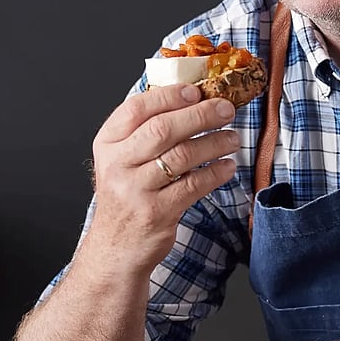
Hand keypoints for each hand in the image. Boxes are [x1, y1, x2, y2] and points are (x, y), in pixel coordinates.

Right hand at [86, 84, 238, 273]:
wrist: (115, 249)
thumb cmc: (125, 198)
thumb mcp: (121, 160)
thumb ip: (144, 132)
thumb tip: (190, 100)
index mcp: (107, 144)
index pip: (136, 108)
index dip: (169, 96)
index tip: (196, 91)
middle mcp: (117, 164)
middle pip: (162, 129)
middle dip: (200, 115)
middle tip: (226, 109)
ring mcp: (135, 190)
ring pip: (181, 156)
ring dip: (213, 143)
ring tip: (232, 138)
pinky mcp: (156, 213)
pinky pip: (192, 185)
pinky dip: (214, 173)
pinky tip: (227, 166)